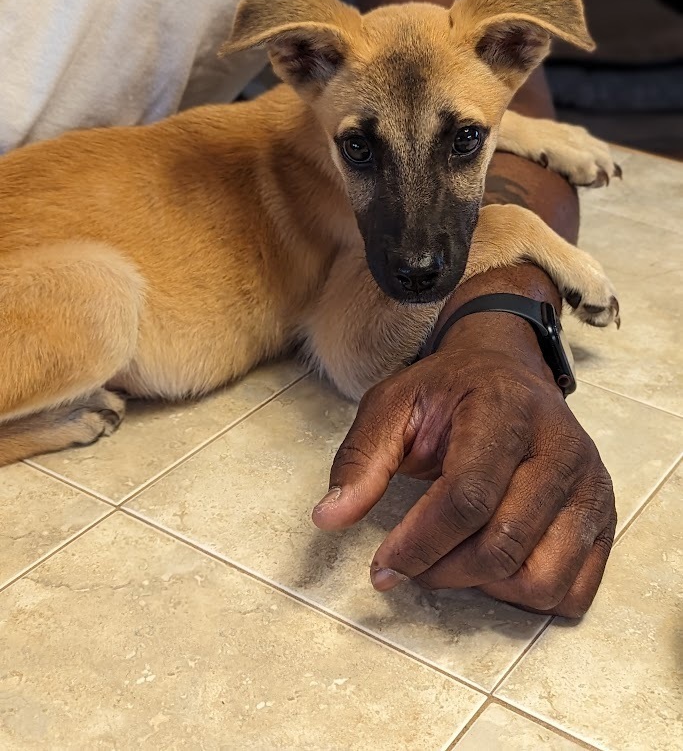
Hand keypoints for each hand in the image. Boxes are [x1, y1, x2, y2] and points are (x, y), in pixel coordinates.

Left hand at [312, 311, 616, 617]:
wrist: (509, 368)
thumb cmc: (449, 389)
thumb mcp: (393, 403)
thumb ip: (360, 458)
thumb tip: (328, 519)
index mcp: (507, 410)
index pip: (467, 498)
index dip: (419, 544)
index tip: (382, 567)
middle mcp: (561, 448)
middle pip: (502, 545)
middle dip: (442, 571)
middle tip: (408, 564)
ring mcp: (589, 485)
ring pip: (541, 580)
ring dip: (483, 589)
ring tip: (450, 562)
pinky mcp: (603, 514)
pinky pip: (573, 591)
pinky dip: (525, 597)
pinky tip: (491, 568)